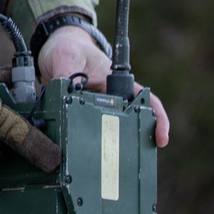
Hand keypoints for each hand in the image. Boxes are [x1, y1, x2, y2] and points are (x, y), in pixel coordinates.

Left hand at [36, 25, 169, 147]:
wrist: (52, 52)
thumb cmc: (68, 49)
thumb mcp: (67, 56)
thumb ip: (68, 71)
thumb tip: (67, 87)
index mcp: (118, 83)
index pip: (147, 101)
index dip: (158, 120)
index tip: (162, 138)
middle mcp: (111, 99)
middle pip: (130, 124)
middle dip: (130, 142)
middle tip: (123, 157)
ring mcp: (96, 110)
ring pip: (109, 134)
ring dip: (106, 147)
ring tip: (100, 164)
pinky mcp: (80, 117)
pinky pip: (86, 135)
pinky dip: (83, 145)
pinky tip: (77, 157)